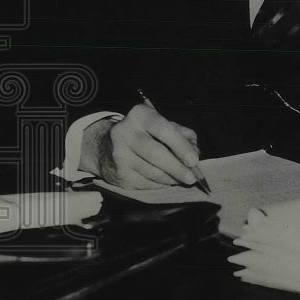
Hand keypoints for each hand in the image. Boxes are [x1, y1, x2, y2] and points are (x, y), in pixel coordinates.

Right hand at [80, 103, 201, 188]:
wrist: (104, 147)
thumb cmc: (143, 133)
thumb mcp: (161, 125)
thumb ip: (182, 134)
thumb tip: (195, 152)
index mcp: (140, 115)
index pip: (163, 129)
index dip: (180, 146)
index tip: (194, 160)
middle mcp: (125, 132)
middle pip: (155, 153)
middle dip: (177, 167)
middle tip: (192, 177)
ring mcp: (119, 155)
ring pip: (151, 171)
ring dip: (171, 178)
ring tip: (183, 179)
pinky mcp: (119, 173)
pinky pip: (145, 183)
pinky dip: (160, 184)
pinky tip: (167, 181)